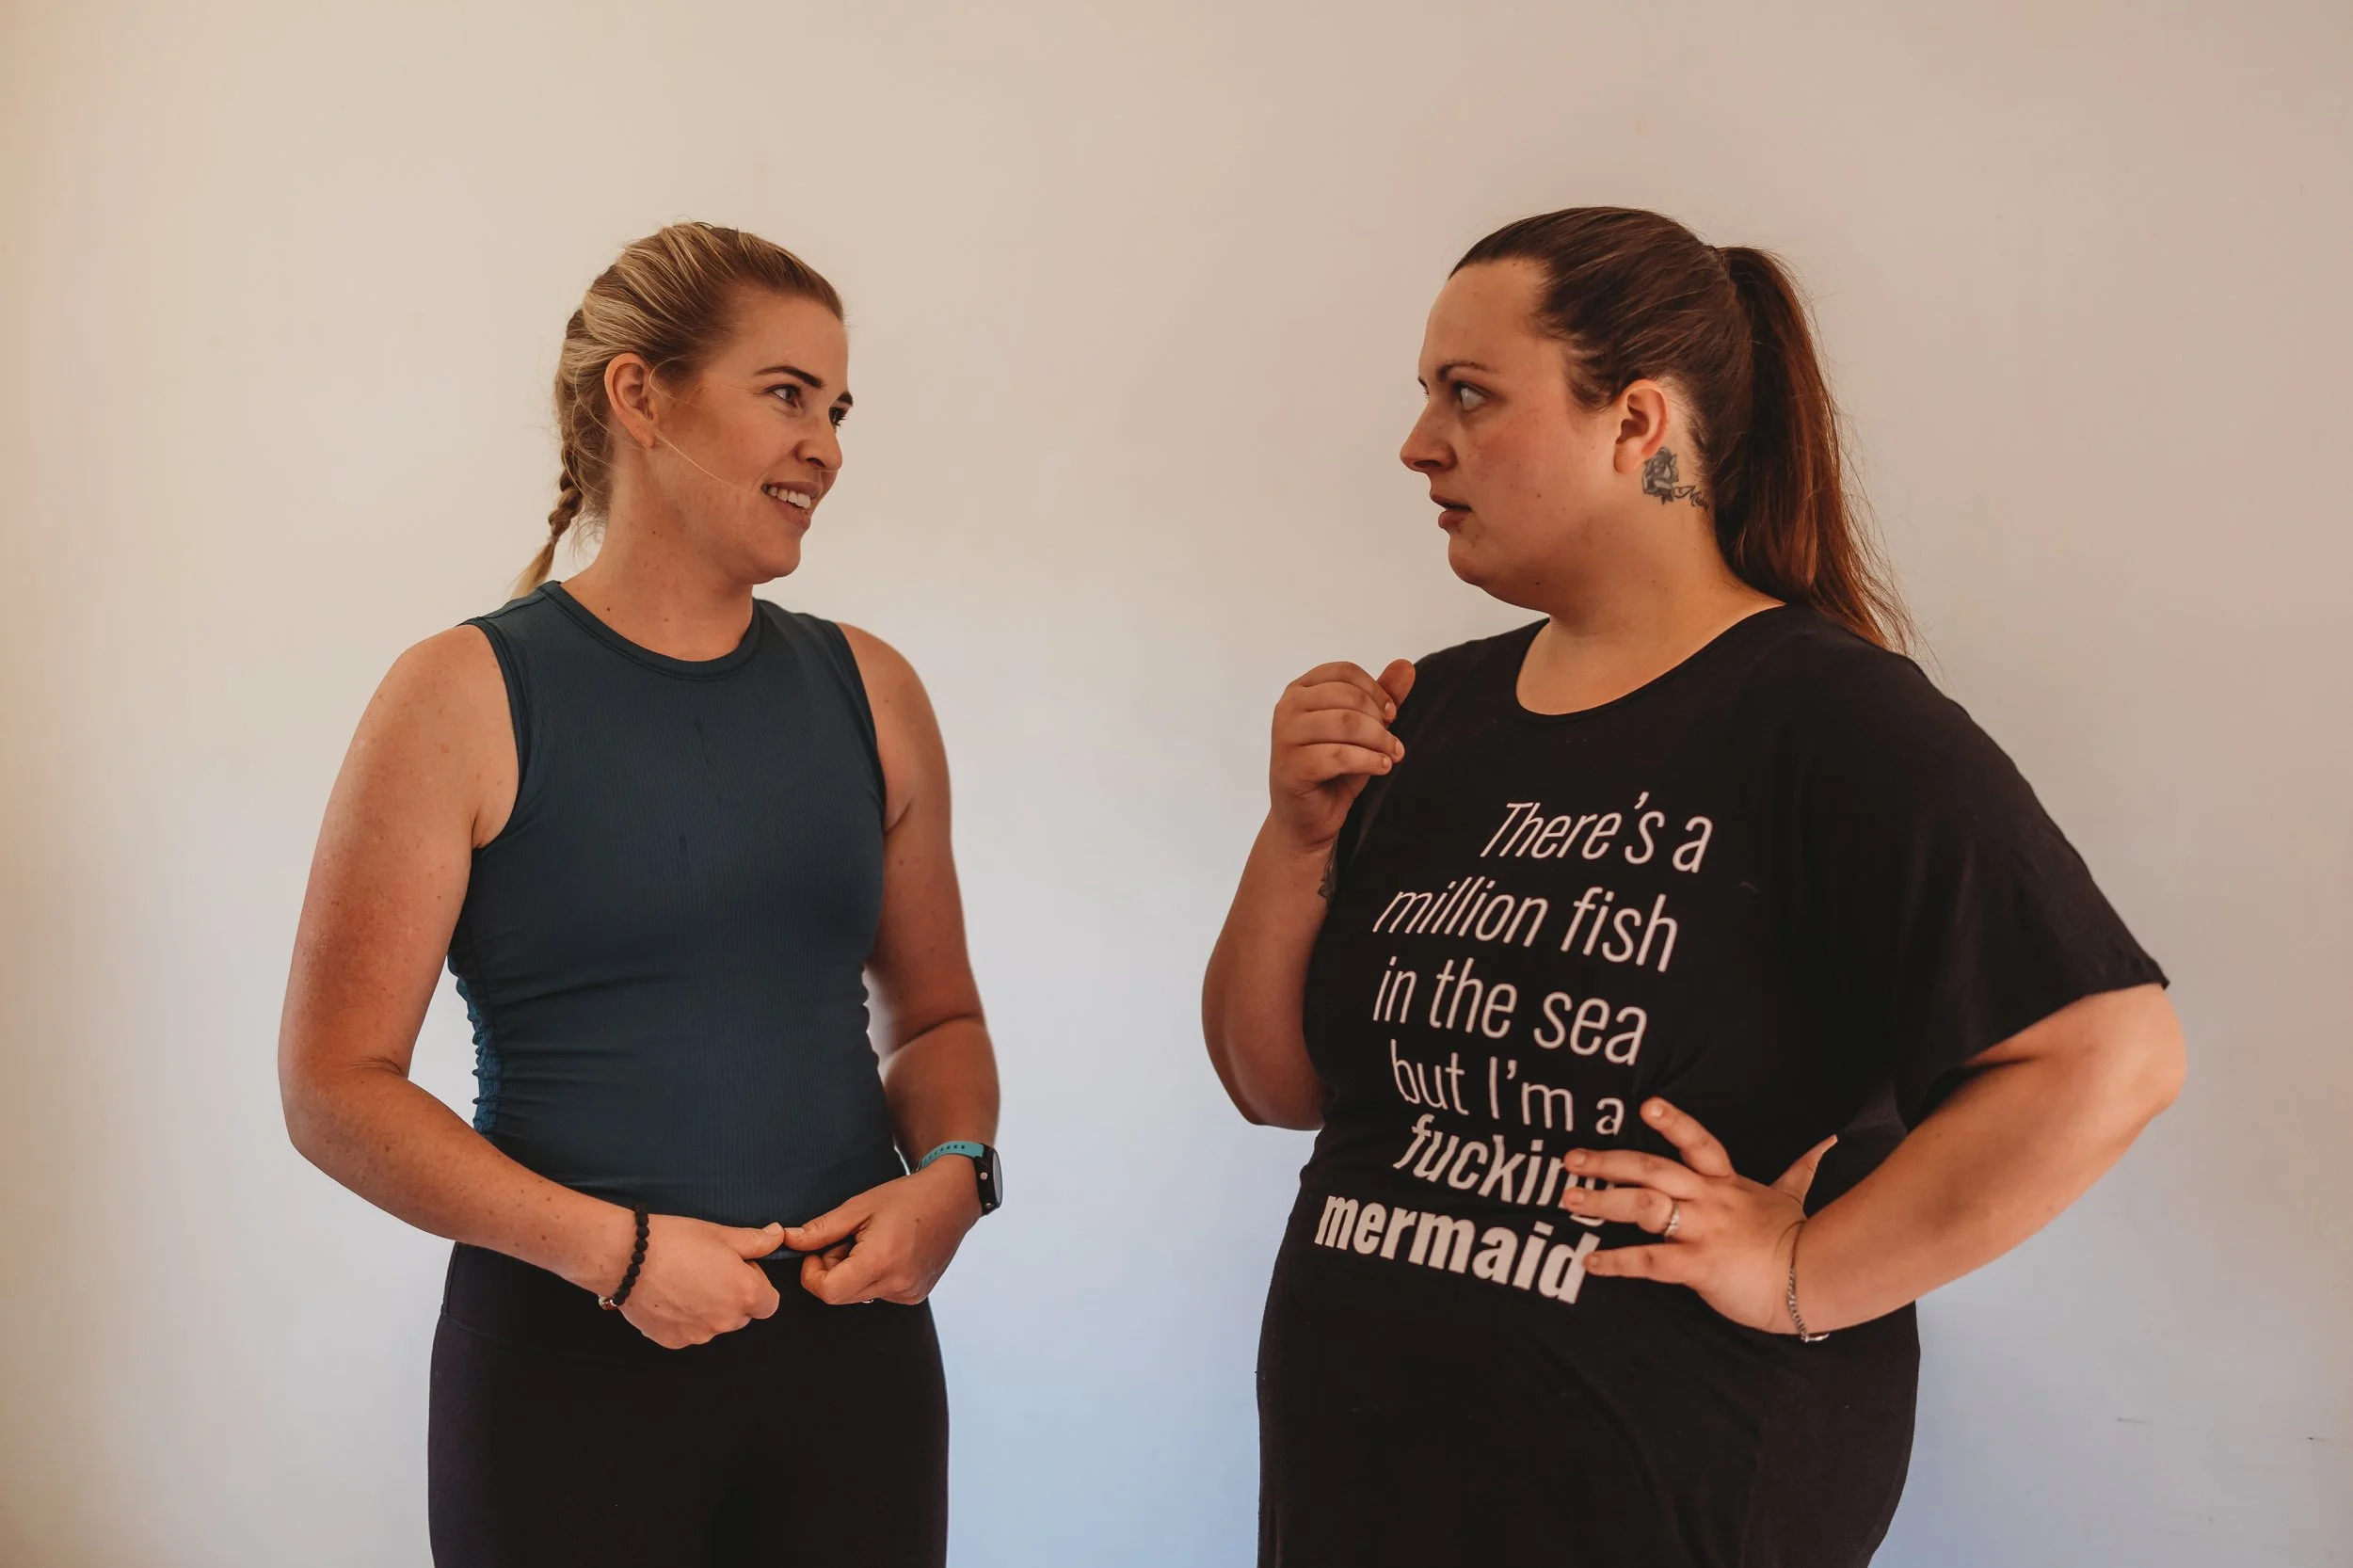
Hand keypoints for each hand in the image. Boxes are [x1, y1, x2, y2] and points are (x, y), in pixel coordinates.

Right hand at [615, 1214, 785, 1348]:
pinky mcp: (673, 1342)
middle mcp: (726, 1321)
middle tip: (708, 1270)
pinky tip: (668, 1295)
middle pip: (741, 1315)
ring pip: (714, 1324)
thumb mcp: (722, 1234)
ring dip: (708, 1309)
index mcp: (745, 1294)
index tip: (737, 1268)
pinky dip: (684, 1318)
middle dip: (732, 1296)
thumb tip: (779, 1236)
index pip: (769, 1303)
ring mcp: (699, 1335)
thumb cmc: (677, 1242)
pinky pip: (688, 1332)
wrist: (627, 1259)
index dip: (757, 1284)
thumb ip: (756, 1241)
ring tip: (684, 1280)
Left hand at [780, 1158, 981, 1306]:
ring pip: (858, 1295)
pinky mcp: (915, 1295)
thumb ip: (822, 1229)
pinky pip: (878, 1293)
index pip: (828, 1291)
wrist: (954, 1199)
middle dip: (833, 1270)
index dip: (813, 1274)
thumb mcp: (860, 1206)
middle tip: (848, 1240)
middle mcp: (897, 1284)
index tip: (818, 1251)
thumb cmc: (907, 1197)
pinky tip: (889, 1252)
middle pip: (840, 1295)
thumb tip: (789, 1240)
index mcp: (880, 1261)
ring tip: (872, 1243)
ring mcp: (908, 1293)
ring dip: (853, 1273)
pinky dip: (873, 1276)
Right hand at [1266, 659, 1415, 851]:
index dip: (1375, 690)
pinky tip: (1381, 768)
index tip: (1390, 714)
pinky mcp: (1291, 766)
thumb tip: (1406, 665)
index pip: (1344, 671)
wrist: (1306, 820)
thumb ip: (1380, 698)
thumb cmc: (1332, 771)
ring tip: (1391, 756)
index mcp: (1300, 690)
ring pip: (1346, 723)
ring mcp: (1284, 737)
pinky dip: (1368, 761)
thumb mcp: (1362, 730)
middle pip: (1348, 697)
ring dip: (1379, 741)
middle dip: (1379, 720)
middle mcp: (1287, 708)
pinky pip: (1339, 755)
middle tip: (1393, 743)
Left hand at [1560, 1098, 1836, 1333]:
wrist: (1814, 1279)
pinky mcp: (1698, 1266)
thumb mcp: (1794, 1196)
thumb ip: (1801, 1168)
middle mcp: (1708, 1200)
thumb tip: (1828, 1141)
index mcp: (1726, 1182)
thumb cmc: (1798, 1239)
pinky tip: (1590, 1262)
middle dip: (1608, 1162)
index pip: (1697, 1142)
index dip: (1672, 1122)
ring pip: (1643, 1207)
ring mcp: (1702, 1231)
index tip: (1646, 1104)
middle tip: (1570, 1158)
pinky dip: (1617, 1262)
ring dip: (1602, 1201)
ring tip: (1569, 1198)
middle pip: (1651, 1169)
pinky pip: (1649, 1261)